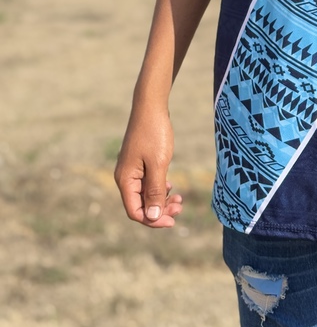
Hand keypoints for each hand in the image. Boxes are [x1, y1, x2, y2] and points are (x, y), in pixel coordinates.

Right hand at [114, 107, 182, 227]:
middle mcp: (125, 177)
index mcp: (125, 180)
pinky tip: (171, 187)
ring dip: (162, 200)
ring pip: (145, 195)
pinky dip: (160, 188)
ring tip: (180, 199)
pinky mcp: (139, 163)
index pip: (135, 212)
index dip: (153, 220)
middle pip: (140, 205)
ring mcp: (132, 170)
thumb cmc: (154, 133)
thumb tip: (153, 217)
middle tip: (181, 207)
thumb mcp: (158, 164)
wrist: (151, 106)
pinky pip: (147, 183)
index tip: (173, 221)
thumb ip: (155, 191)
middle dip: (160, 210)